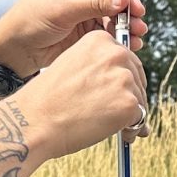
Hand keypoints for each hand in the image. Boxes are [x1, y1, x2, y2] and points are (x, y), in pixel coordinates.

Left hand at [0, 0, 146, 76]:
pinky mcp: (90, 19)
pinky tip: (129, 44)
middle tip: (139, 27)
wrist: (16, 48)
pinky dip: (119, 34)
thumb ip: (96, 4)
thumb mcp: (65, 10)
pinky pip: (111, 25)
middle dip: (128, 11)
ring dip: (127, 25)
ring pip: (116, 10)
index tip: (136, 9)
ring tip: (137, 39)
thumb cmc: (32, 20)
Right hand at [15, 25, 146, 158]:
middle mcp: (115, 54)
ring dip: (131, 115)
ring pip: (140, 99)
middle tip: (117, 113)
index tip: (114, 93)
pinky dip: (132, 129)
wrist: (34, 121)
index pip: (124, 58)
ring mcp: (123, 78)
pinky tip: (120, 135)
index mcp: (99, 40)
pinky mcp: (129, 103)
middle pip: (137, 77)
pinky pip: (141, 119)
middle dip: (131, 96)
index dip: (121, 79)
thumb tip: (125, 88)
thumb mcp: (72, 67)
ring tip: (113, 127)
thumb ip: (98, 70)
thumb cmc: (47, 100)